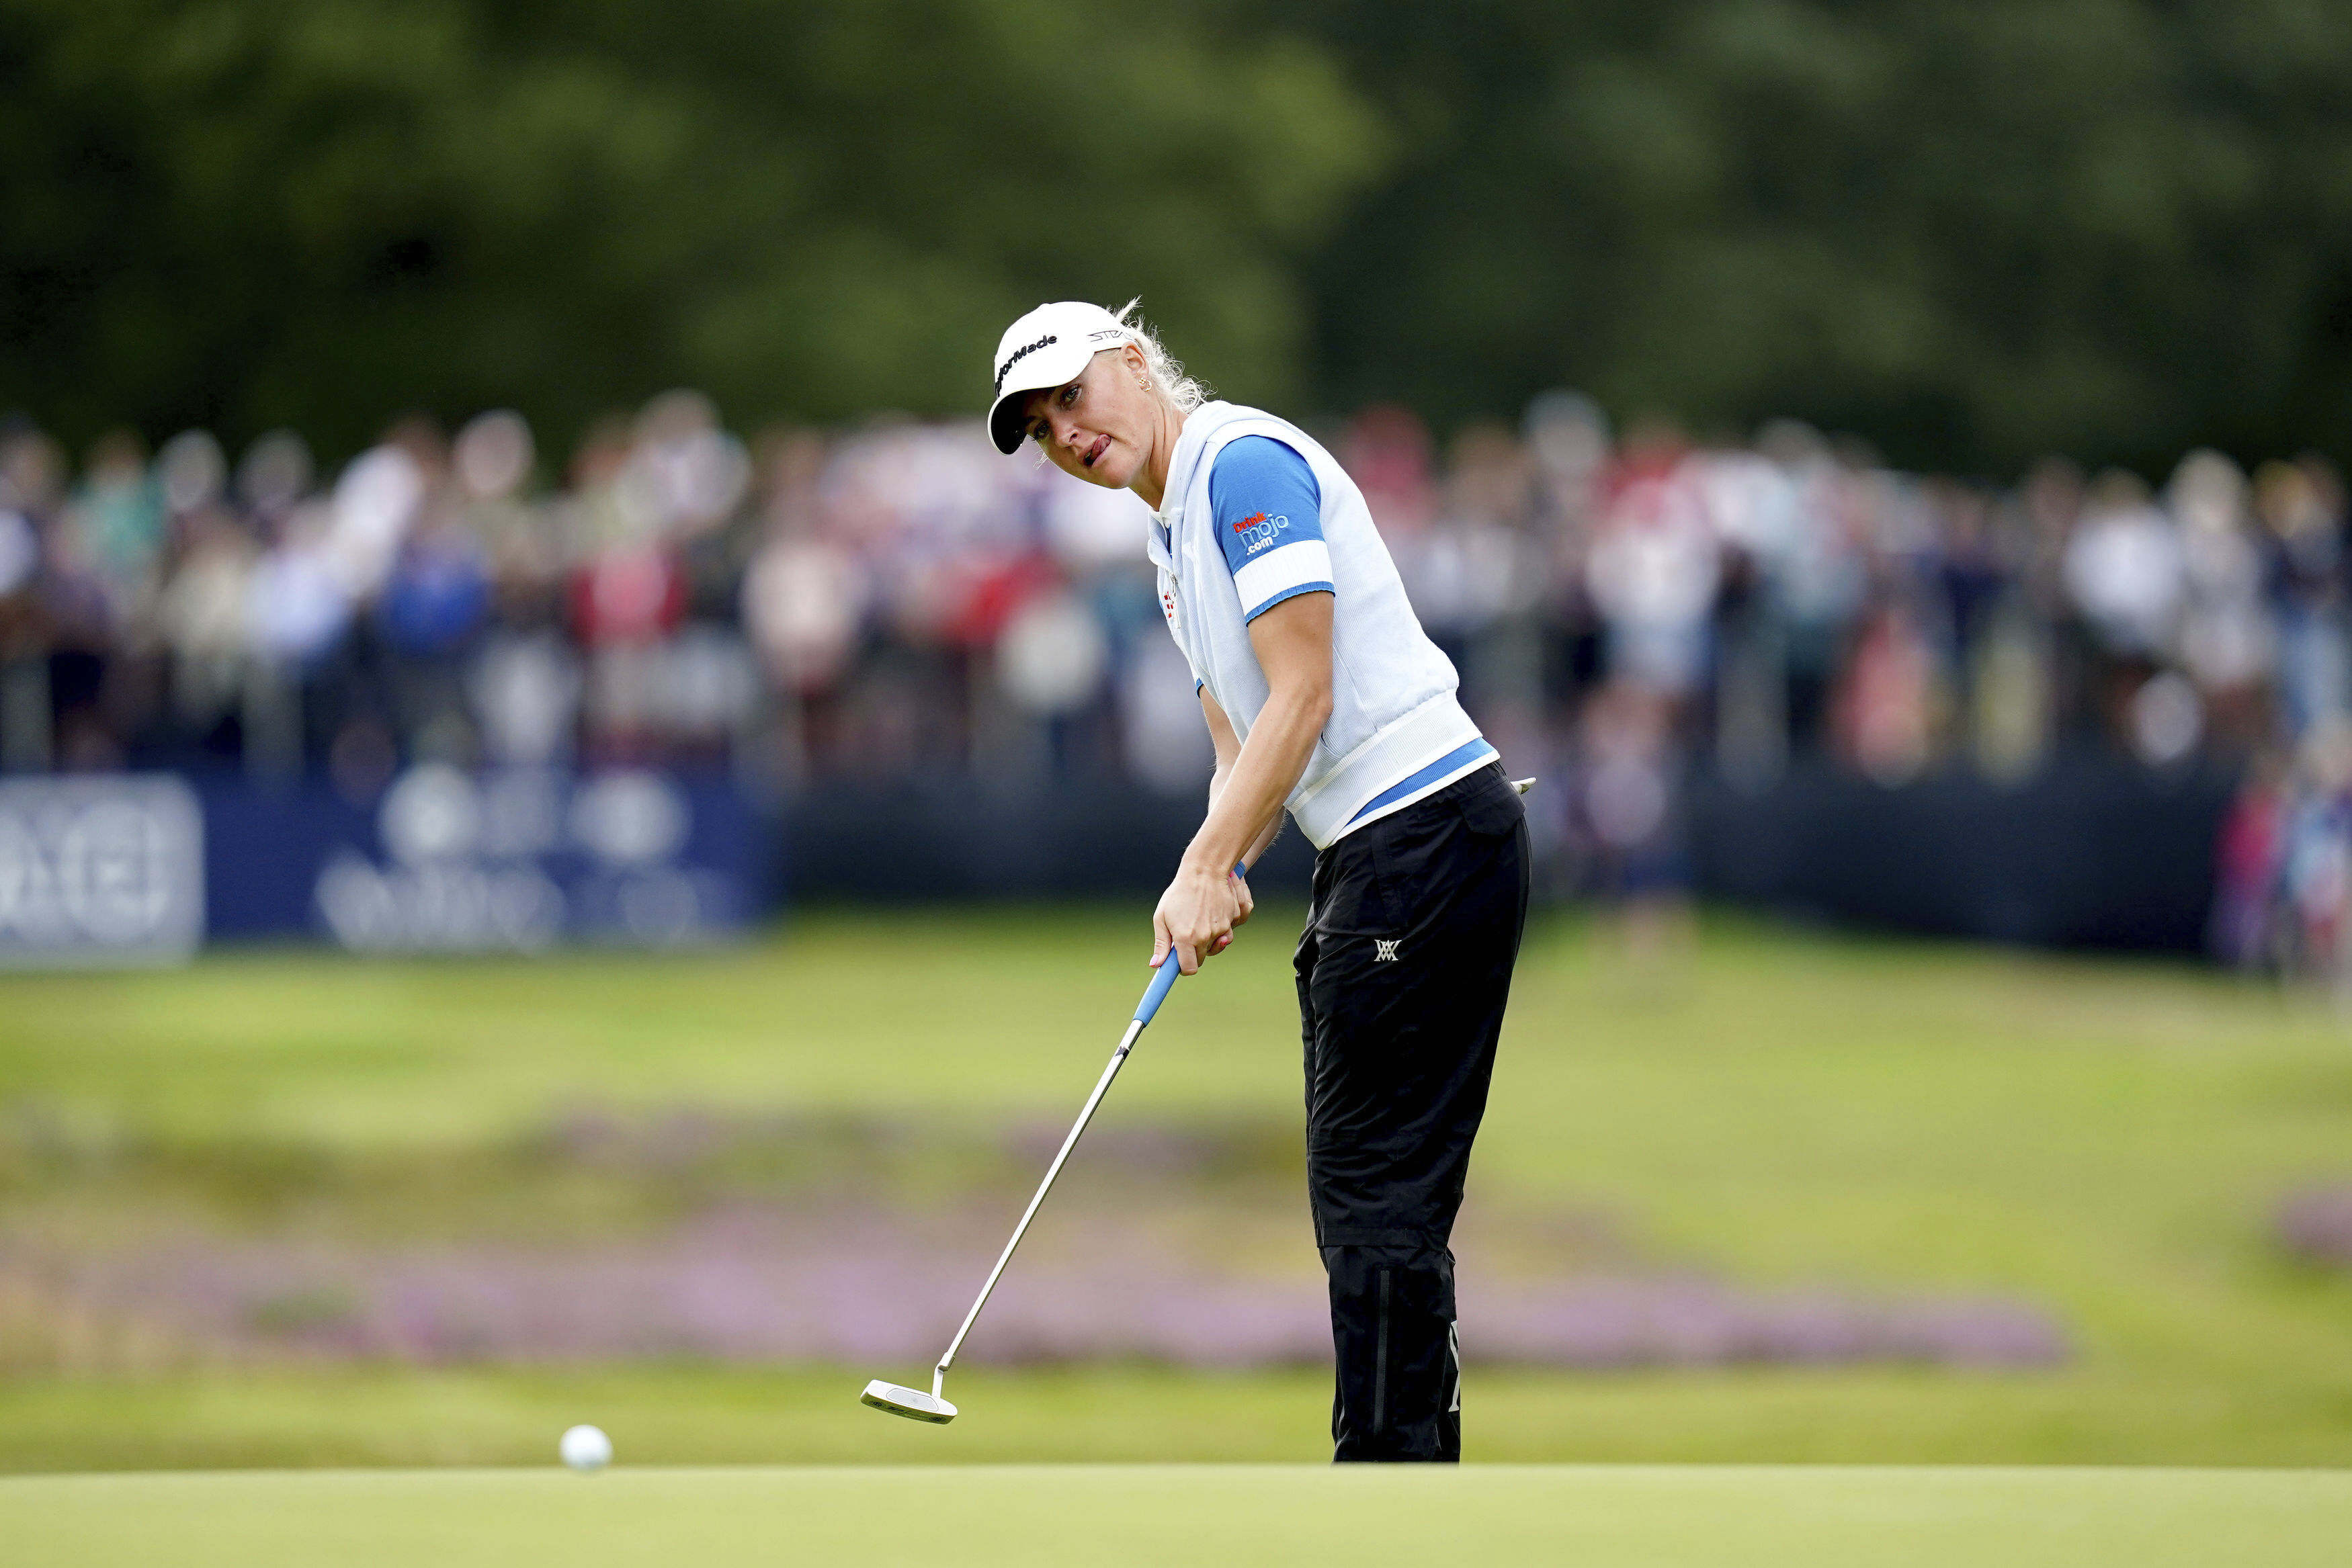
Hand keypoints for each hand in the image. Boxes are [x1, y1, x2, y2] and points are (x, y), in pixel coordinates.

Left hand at [1152, 858, 1245, 974]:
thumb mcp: (1162, 917)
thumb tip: (1156, 965)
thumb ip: (1161, 943)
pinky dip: (1219, 928)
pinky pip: (1226, 933)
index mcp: (1185, 938)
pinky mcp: (1232, 920)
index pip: (1189, 968)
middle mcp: (1205, 936)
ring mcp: (1221, 929)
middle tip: (1186, 932)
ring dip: (1208, 939)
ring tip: (1198, 918)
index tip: (1179, 963)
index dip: (1183, 968)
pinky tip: (1211, 912)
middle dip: (1193, 951)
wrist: (1204, 870)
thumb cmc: (1179, 893)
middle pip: (1201, 958)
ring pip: (1215, 945)